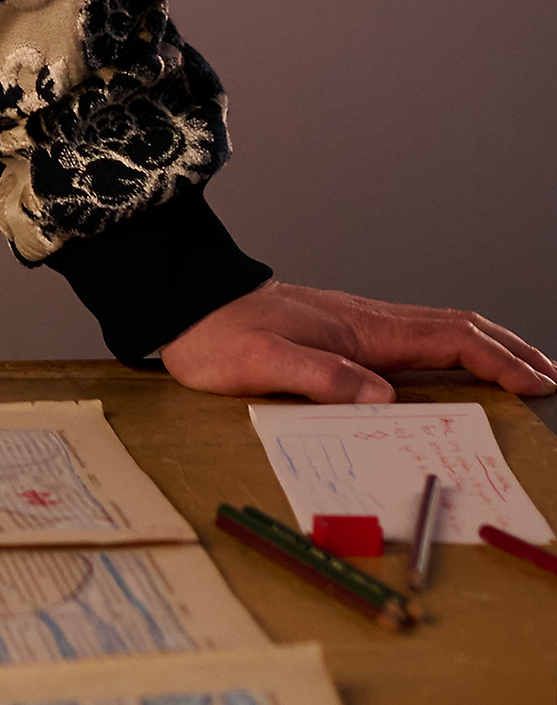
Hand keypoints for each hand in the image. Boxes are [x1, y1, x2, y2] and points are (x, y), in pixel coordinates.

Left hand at [160, 280, 556, 406]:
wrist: (184, 304)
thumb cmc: (217, 336)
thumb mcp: (261, 363)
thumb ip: (320, 378)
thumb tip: (381, 400)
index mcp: (362, 329)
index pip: (451, 339)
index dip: (499, 361)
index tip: (537, 384)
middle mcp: (369, 322)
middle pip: (459, 328)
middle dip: (510, 351)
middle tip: (551, 378)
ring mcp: (359, 326)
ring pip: (441, 330)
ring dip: (488, 348)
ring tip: (522, 372)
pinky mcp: (344, 335)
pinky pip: (417, 339)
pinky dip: (454, 351)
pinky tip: (457, 369)